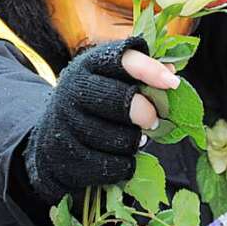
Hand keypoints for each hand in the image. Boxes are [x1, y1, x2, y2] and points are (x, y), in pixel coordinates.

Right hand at [23, 37, 178, 202]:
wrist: (52, 137)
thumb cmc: (94, 104)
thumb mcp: (110, 79)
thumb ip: (140, 73)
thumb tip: (174, 70)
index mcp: (89, 65)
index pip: (122, 60)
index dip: (150, 70)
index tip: (173, 83)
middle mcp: (73, 89)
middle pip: (123, 101)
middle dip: (146, 113)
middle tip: (153, 121)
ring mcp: (67, 123)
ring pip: (119, 138)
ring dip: (134, 142)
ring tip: (133, 138)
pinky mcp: (67, 155)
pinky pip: (112, 165)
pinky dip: (125, 164)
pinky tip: (121, 156)